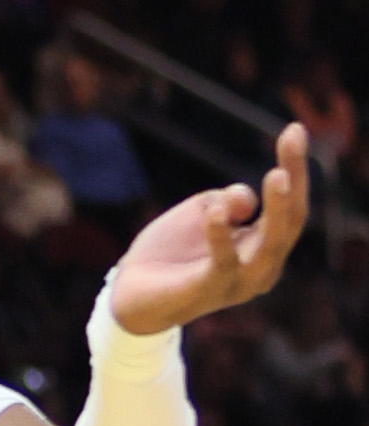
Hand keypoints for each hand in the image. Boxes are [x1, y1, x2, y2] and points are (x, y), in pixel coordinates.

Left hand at [109, 122, 309, 334]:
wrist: (130, 295)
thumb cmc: (169, 252)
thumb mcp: (198, 213)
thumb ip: (224, 200)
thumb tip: (247, 197)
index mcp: (263, 247)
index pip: (289, 206)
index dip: (294, 168)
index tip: (293, 130)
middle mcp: (262, 267)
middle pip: (289, 220)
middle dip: (293, 178)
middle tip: (292, 141)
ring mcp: (240, 282)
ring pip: (271, 244)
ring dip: (276, 209)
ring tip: (277, 176)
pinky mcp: (209, 290)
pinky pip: (223, 262)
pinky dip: (220, 235)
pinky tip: (215, 211)